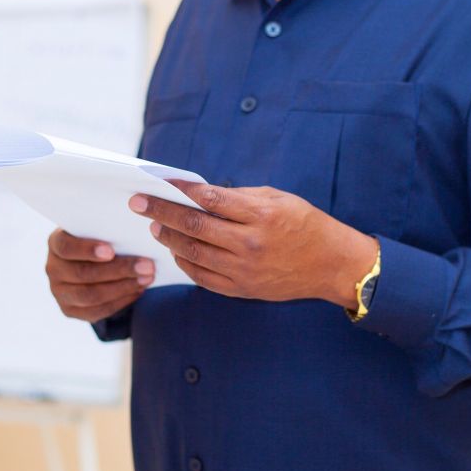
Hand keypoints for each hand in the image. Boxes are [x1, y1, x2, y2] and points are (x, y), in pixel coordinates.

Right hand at [46, 230, 154, 322]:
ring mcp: (59, 292)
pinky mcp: (70, 310)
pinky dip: (121, 301)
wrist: (87, 261)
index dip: (87, 250)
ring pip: (91, 295)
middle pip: (84, 273)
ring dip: (123, 287)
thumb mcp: (97, 229)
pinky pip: (97, 311)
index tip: (111, 251)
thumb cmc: (97, 238)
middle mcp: (53, 269)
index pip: (66, 247)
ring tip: (147, 278)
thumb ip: (108, 229)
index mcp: (56, 243)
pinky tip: (138, 290)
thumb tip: (135, 233)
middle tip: (147, 266)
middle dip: (118, 270)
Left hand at [128, 183, 377, 307]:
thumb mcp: (278, 198)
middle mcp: (249, 243)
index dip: (181, 189)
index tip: (160, 181)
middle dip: (162, 211)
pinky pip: (202, 276)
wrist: (332, 265)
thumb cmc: (305, 224)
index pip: (210, 198)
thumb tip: (200, 194)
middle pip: (194, 226)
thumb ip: (238, 197)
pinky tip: (176, 250)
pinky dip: (184, 262)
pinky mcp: (242, 289)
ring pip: (193, 253)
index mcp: (260, 215)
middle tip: (139, 202)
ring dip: (168, 238)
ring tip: (154, 225)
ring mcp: (244, 270)